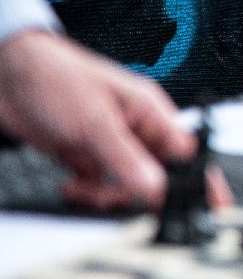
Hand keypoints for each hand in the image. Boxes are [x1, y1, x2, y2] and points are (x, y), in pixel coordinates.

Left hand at [0, 29, 191, 210]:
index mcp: (149, 111)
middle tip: (120, 199)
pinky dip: (86, 192)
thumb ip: (126, 157)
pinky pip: (97, 184)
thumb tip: (156, 187)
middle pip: (154, 172)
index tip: (188, 201)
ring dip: (106, 195)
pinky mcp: (84, 154)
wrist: (8, 77)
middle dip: (138, 191)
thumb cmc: (57, 77)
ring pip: (124, 183)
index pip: (183, 151)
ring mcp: (108, 143)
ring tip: (86, 190)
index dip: (189, 177)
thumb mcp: (96, 122)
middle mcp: (133, 128)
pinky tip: (72, 186)